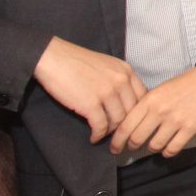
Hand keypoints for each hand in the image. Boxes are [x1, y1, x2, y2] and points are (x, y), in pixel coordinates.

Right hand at [32, 36, 147, 142]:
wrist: (53, 58)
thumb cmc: (76, 62)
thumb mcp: (107, 65)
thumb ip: (118, 79)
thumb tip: (124, 100)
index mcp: (126, 71)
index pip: (142, 97)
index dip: (137, 111)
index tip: (129, 120)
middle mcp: (121, 81)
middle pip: (132, 111)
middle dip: (125, 125)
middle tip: (117, 133)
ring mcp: (107, 93)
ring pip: (118, 121)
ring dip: (111, 132)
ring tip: (103, 135)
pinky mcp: (91, 104)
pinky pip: (101, 126)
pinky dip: (98, 135)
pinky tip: (93, 137)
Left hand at [108, 66, 195, 156]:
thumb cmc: (185, 84)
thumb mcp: (160, 89)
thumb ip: (145, 106)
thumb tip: (130, 125)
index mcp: (150, 99)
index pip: (125, 126)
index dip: (117, 141)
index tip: (115, 147)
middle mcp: (160, 111)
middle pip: (136, 139)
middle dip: (132, 146)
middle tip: (132, 148)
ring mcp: (175, 121)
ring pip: (154, 146)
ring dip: (151, 148)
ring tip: (153, 145)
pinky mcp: (190, 128)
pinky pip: (172, 149)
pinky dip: (167, 152)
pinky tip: (167, 148)